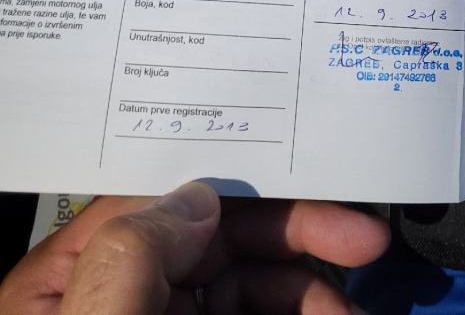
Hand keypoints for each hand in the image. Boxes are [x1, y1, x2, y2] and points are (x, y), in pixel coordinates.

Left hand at [0, 182, 389, 313]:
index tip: (315, 196)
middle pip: (222, 238)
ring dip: (310, 293)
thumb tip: (193, 197)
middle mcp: (125, 298)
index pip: (165, 204)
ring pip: (253, 283)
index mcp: (77, 281)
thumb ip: (131, 260)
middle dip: (299, 236)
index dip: (245, 189)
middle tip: (364, 242)